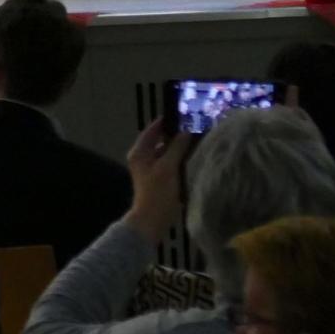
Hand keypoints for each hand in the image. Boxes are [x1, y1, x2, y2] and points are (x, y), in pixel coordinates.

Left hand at [123, 115, 194, 244]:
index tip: (180, 114)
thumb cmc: (158, 191)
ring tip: (195, 140)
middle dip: (174, 135)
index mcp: (139, 152)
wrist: (153, 218)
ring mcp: (150, 168)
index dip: (164, 122)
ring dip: (178, 147)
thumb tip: (185, 132)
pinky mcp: (159, 178)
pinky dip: (178, 159)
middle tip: (192, 127)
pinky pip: (169, 163)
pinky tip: (192, 157)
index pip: (151, 130)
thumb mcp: (168, 167)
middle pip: (159, 141)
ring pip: (165, 152)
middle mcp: (143, 157)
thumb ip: (176, 148)